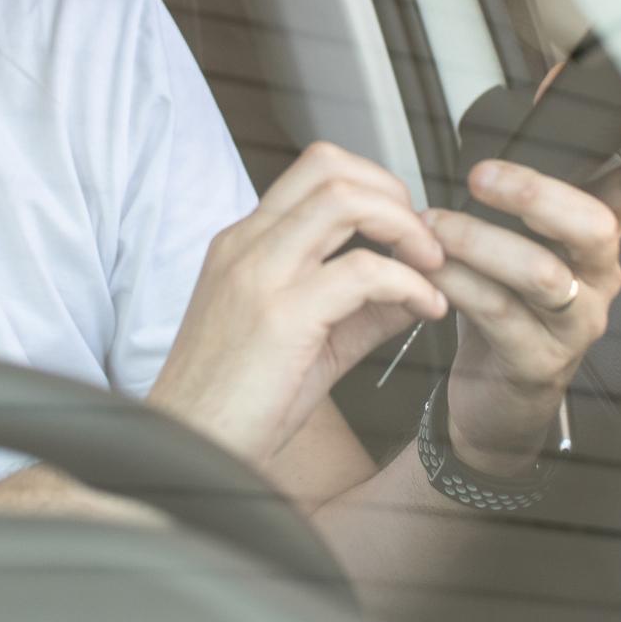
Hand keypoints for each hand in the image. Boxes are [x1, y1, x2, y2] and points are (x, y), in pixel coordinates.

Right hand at [147, 142, 447, 464]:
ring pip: (343, 199)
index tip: (405, 229)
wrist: (189, 455)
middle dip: (393, 192)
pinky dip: (409, 282)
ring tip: (430, 265)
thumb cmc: (236, 407)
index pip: (315, 171)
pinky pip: (362, 270)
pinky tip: (425, 310)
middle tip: (423, 241)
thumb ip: (362, 311)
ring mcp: (258, 275)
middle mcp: (246, 246)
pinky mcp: (279, 316)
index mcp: (245, 245)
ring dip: (403, 225)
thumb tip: (417, 293)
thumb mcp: (307, 344)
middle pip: (329, 166)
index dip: (375, 186)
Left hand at [429, 118, 620, 476]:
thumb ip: (535, 169)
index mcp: (597, 240)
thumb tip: (550, 84)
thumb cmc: (507, 303)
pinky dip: (458, 283)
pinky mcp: (538, 359)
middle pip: (593, 226)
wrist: (494, 397)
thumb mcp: (523, 235)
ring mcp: (573, 323)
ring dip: (480, 240)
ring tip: (434, 226)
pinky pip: (499, 312)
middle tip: (482, 176)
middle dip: (536, 193)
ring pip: (542, 273)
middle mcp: (598, 278)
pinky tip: (430, 268)